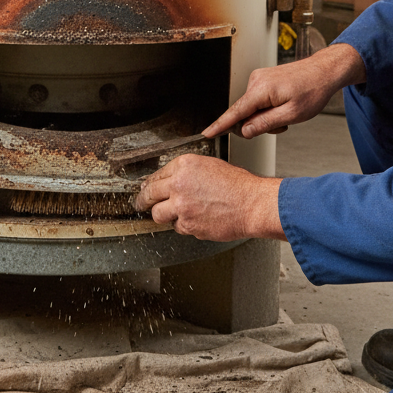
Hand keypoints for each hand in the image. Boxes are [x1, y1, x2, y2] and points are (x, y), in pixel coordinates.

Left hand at [133, 154, 283, 241]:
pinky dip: (184, 225)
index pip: (157, 175)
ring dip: (163, 215)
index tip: (147, 189)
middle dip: (143, 200)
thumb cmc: (238, 186)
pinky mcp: (187, 225)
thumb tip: (171, 180)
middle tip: (140, 203)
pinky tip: (197, 219)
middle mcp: (179, 184)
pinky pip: (177, 227)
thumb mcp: (210, 166)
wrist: (252, 204)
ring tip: (171, 214)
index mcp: (185, 165)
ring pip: (158, 214)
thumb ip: (188, 172)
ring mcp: (181, 206)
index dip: (151, 184)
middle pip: (149, 194)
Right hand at [204, 43, 365, 138]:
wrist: (324, 71)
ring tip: (285, 114)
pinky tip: (281, 106)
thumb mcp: (291, 114)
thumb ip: (265, 123)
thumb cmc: (312, 90)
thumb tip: (245, 130)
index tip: (207, 133)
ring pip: (251, 108)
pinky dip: (266, 108)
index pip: (235, 112)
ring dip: (264, 117)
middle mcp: (256, 81)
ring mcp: (258, 79)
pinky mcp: (262, 79)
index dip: (220, 125)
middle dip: (257, 124)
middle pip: (244, 112)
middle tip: (280, 126)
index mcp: (261, 90)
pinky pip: (257, 100)